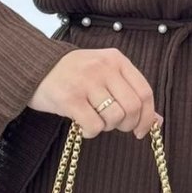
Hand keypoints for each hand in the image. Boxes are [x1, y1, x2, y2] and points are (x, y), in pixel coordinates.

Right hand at [29, 48, 163, 140]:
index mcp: (116, 59)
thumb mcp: (104, 74)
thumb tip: (157, 120)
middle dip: (128, 124)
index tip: (141, 130)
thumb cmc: (73, 73)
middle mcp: (103, 68)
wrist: (33, 67)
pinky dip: (92, 132)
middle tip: (116, 126)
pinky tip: (83, 126)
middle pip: (133, 107)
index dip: (148, 116)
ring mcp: (86, 82)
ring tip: (96, 120)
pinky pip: (94, 126)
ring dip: (107, 127)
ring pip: (114, 118)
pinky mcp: (69, 98)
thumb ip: (130, 92)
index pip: (145, 92)